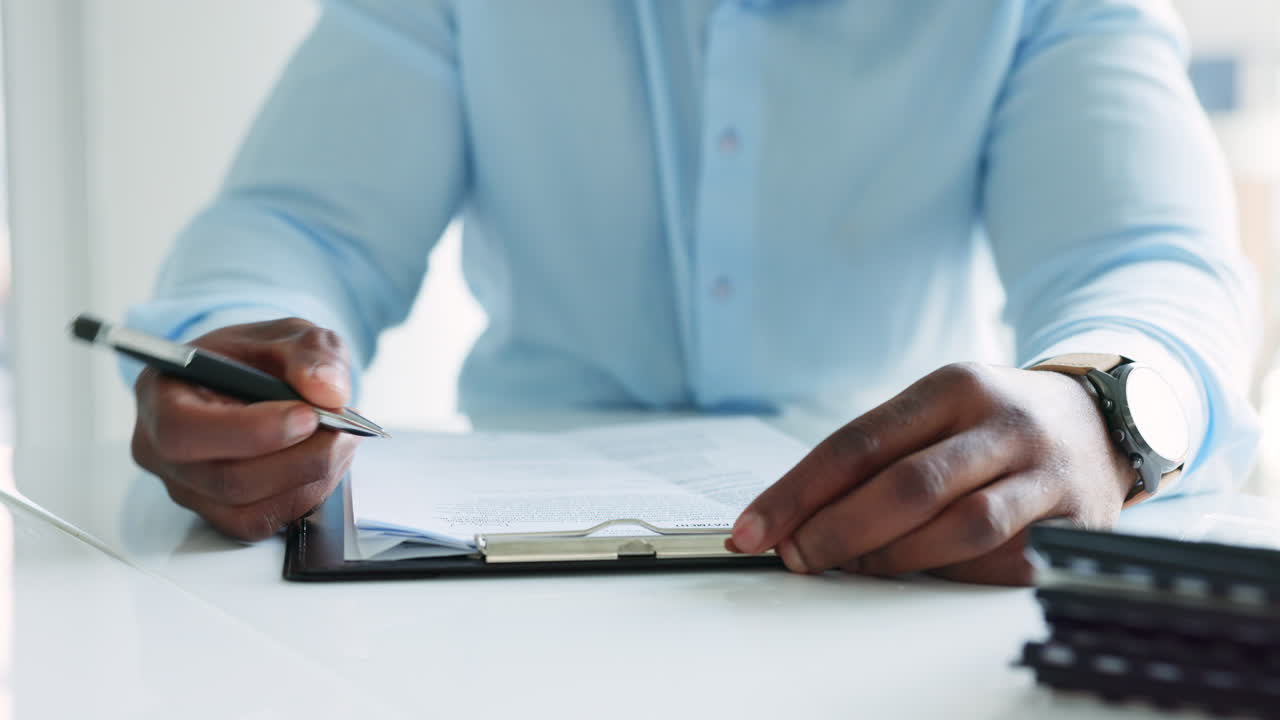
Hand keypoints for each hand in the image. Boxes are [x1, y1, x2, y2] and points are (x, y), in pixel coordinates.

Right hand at [131, 318, 361, 540]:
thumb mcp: (289, 334)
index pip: (184, 431)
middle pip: (226, 479)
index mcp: (160, 395)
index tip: (308, 415)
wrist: (259, 381)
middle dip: (298, 458)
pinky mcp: (218, 513)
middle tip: (341, 430)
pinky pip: (262, 523)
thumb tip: (328, 390)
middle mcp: (161, 450)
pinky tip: (323, 464)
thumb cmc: (258, 358)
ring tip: (340, 440)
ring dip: (309, 479)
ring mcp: (188, 489)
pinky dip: (304, 496)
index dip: (250, 431)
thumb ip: (311, 353)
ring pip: (249, 510)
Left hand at [730, 362, 1134, 584]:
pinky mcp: (1078, 523)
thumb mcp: (939, 409)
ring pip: (959, 527)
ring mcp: (1045, 473)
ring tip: (854, 567)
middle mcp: (1002, 422)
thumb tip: (796, 516)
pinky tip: (925, 577)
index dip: (797, 492)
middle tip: (796, 557)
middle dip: (837, 531)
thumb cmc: (993, 423)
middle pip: (906, 486)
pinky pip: (1005, 562)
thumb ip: (877, 455)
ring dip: (893, 558)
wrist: (1103, 420)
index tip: (753, 529)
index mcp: (953, 386)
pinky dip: (954, 576)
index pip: (858, 442)